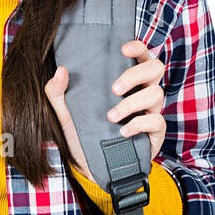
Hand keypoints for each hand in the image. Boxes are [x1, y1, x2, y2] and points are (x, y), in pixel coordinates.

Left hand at [44, 39, 166, 182]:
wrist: (90, 167)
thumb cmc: (81, 133)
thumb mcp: (64, 113)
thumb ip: (57, 92)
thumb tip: (60, 70)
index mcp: (126, 80)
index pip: (140, 55)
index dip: (138, 47)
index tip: (123, 49)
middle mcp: (142, 91)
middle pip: (155, 68)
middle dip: (136, 74)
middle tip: (114, 88)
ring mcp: (151, 111)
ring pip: (156, 94)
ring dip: (132, 103)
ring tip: (111, 117)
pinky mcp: (155, 132)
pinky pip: (157, 121)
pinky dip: (139, 124)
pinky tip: (123, 131)